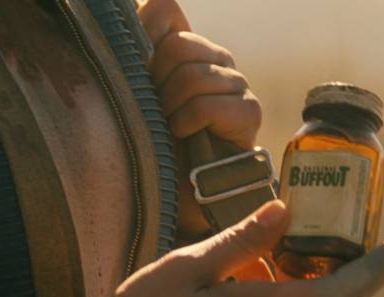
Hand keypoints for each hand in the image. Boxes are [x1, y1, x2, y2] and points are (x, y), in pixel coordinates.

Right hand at [99, 200, 383, 296]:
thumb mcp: (189, 266)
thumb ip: (241, 241)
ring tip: (317, 245)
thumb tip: (284, 211)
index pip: (341, 293)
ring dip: (329, 286)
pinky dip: (298, 296)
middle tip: (364, 238)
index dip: (381, 268)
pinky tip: (269, 269)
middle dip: (361, 276)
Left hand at [138, 0, 261, 237]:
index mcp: (188, 47)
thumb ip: (135, 48)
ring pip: (192, 75)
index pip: (165, 11)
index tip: (141, 76)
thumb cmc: (155, 143)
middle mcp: (216, 59)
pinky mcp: (249, 110)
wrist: (183, 191)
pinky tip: (186, 137)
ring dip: (172, 108)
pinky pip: (207, 104)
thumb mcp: (134, 93)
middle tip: (157, 111)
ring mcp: (236, 83)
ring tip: (170, 129)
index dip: (144, 37)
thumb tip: (144, 1)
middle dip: (158, 83)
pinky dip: (187, 123)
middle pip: (178, 45)